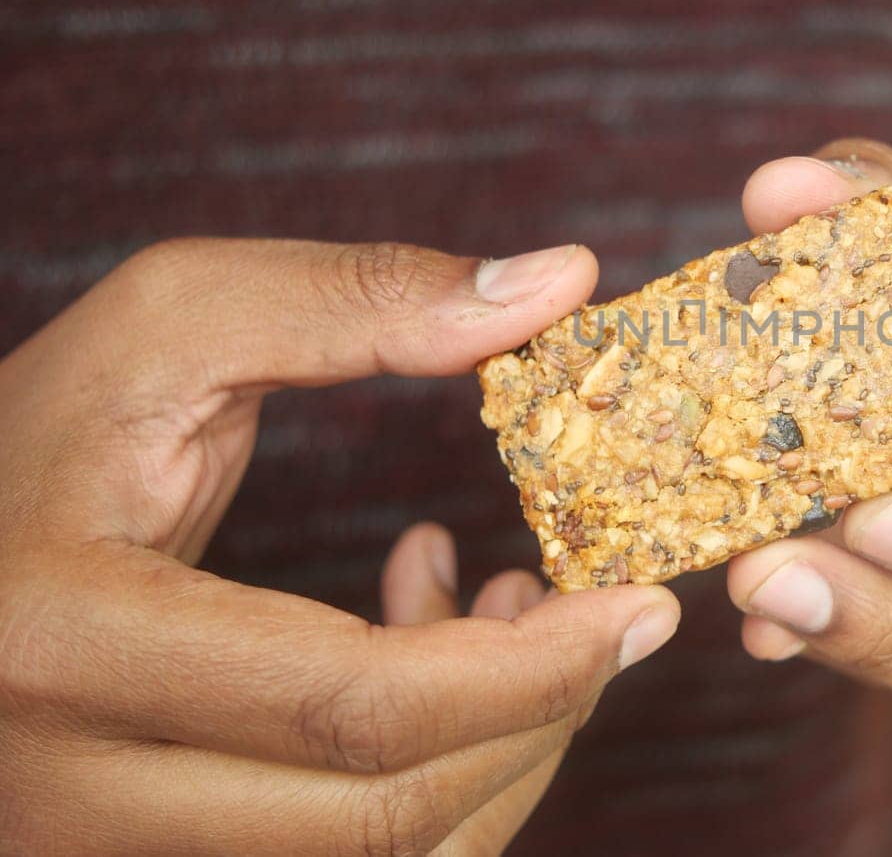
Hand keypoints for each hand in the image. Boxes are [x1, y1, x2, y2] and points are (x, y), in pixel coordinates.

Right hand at [0, 238, 679, 853]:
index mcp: (65, 638)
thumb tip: (561, 284)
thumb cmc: (46, 428)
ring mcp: (99, 848)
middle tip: (608, 611)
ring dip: (496, 750)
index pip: (352, 709)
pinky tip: (433, 655)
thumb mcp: (177, 323)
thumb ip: (363, 299)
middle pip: (379, 816)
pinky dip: (435, 780)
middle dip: (538, 715)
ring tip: (519, 609)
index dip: (532, 667)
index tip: (640, 604)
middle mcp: (67, 789)